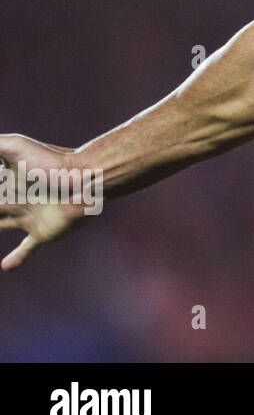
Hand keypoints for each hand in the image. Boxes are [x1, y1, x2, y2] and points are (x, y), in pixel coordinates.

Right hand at [0, 133, 102, 270]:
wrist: (84, 179)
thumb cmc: (50, 161)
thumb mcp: (15, 146)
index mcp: (8, 182)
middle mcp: (17, 200)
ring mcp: (29, 217)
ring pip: (0, 225)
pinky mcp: (42, 232)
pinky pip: (28, 249)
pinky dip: (17, 258)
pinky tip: (6, 267)